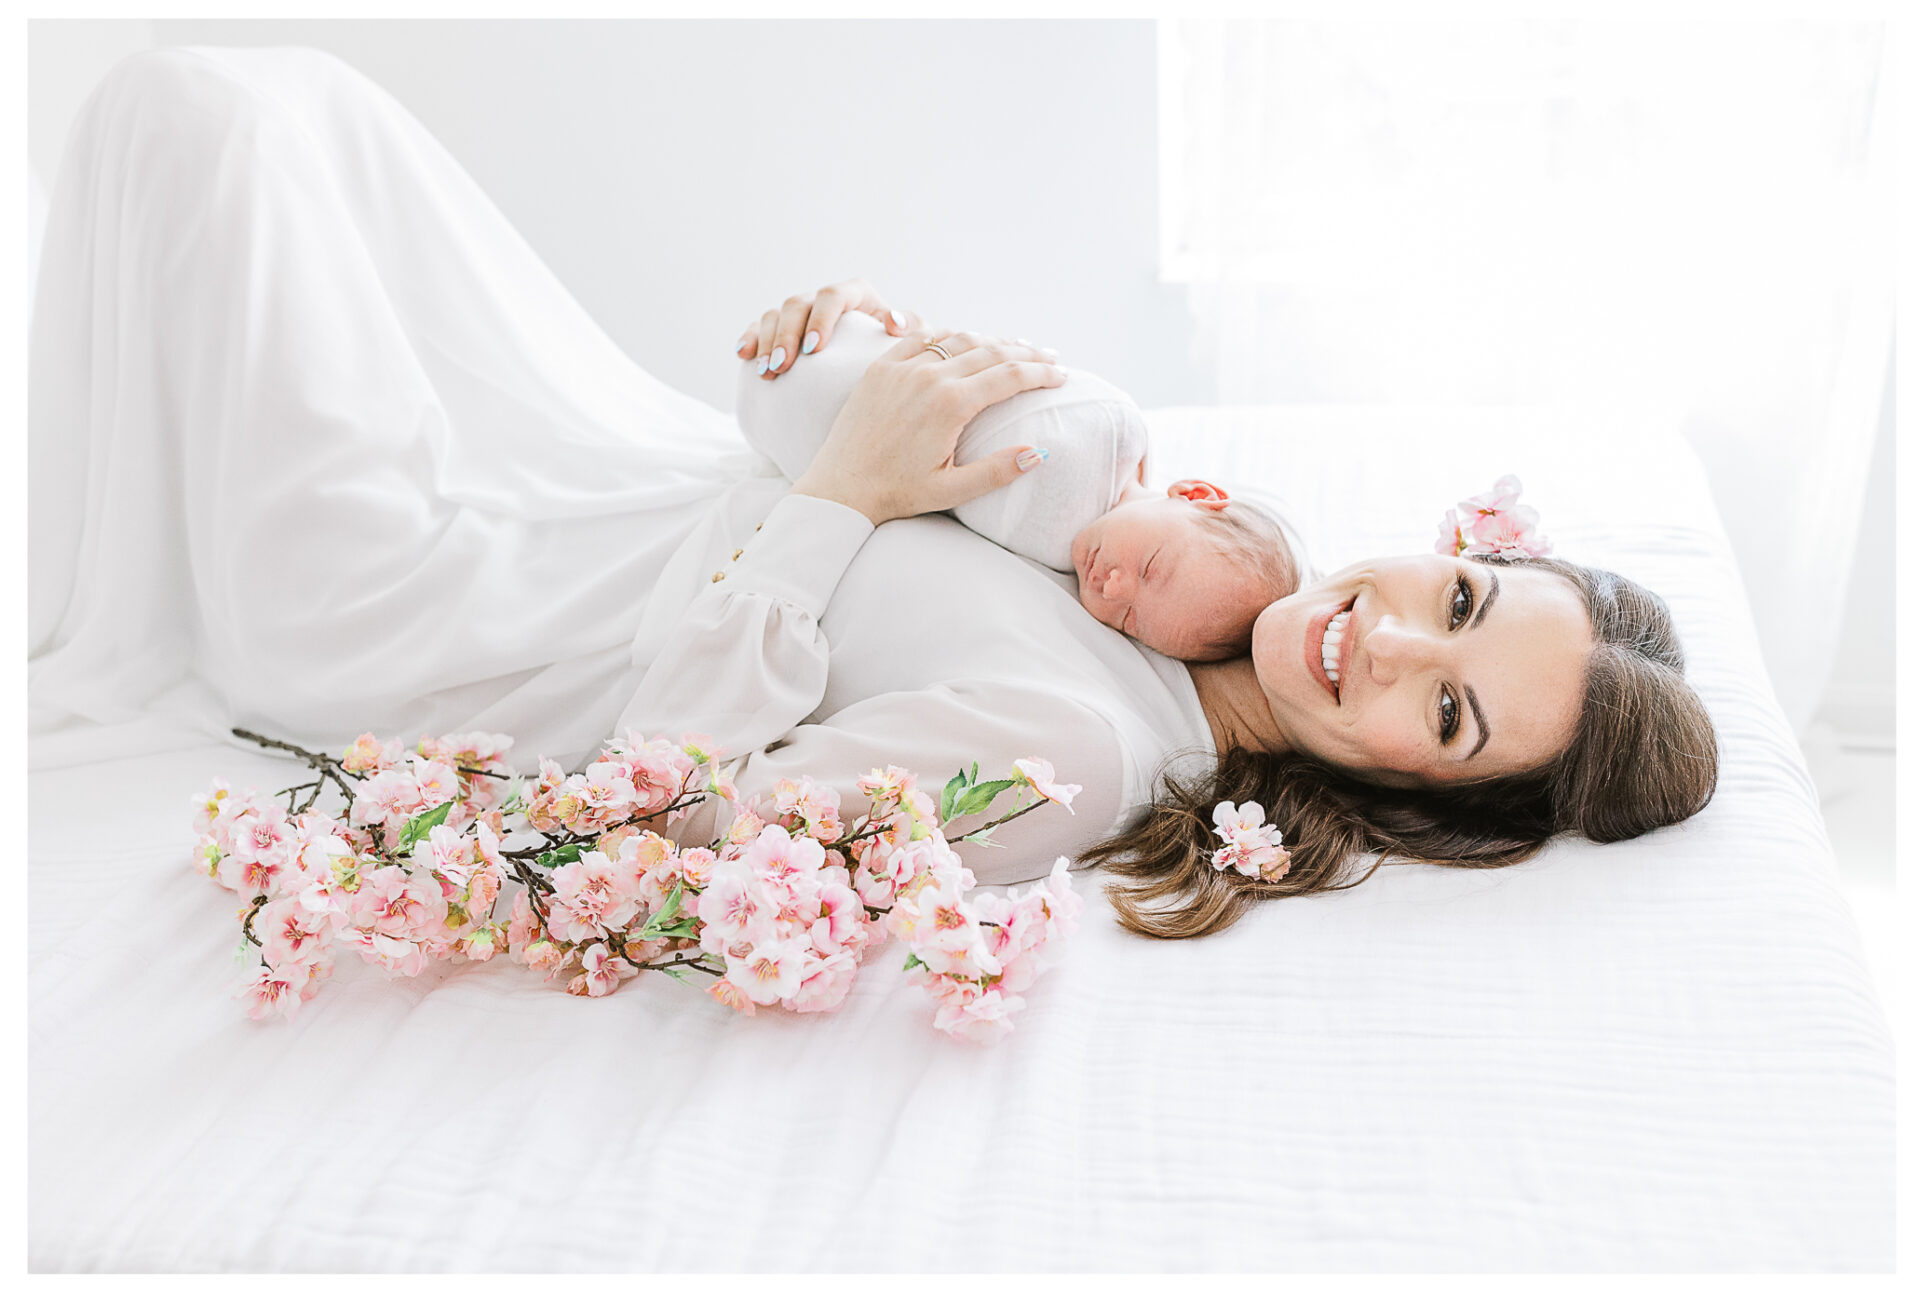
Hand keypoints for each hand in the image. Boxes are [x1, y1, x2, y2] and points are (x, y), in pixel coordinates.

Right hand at [734, 279, 927, 379]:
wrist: (882, 372)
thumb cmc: (898, 355)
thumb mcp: (912, 341)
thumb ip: (911, 327)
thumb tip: (893, 321)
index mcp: (856, 295)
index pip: (833, 296)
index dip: (821, 319)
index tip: (815, 349)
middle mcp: (824, 300)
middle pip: (797, 304)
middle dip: (787, 335)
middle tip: (783, 367)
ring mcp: (801, 314)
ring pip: (775, 315)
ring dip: (767, 342)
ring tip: (768, 372)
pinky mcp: (782, 329)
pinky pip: (760, 327)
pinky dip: (750, 338)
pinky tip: (744, 355)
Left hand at [792, 330, 1064, 524]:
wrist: (840, 487)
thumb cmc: (897, 494)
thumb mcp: (951, 491)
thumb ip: (997, 470)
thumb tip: (1039, 452)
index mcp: (950, 405)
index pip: (1010, 376)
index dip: (1041, 373)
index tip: (1062, 376)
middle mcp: (928, 377)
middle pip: (990, 351)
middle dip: (1026, 353)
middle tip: (1050, 356)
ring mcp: (902, 367)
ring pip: (958, 339)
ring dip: (991, 340)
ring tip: (1015, 347)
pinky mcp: (880, 368)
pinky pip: (921, 338)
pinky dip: (949, 336)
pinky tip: (964, 340)